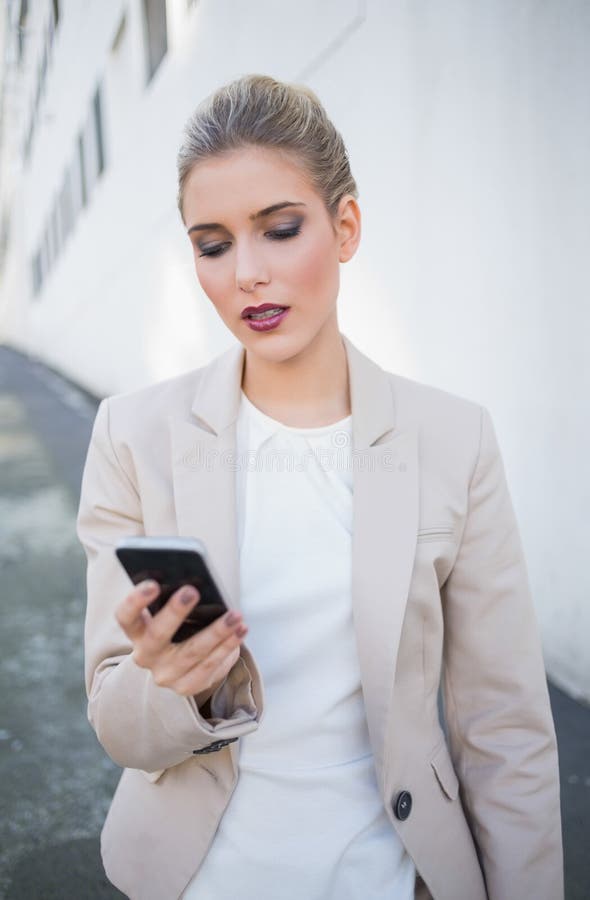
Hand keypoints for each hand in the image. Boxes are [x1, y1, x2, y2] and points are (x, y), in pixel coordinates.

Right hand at [115, 580, 248, 701]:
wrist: (180, 667)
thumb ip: (174, 600)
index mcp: (136, 632)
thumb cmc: (178, 628)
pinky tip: (241, 630)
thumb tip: (198, 582)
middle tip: (192, 591)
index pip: (126, 617)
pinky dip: (228, 646)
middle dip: (175, 612)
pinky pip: (210, 666)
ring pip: (192, 652)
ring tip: (234, 615)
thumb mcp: (169, 615)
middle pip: (157, 635)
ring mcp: (166, 675)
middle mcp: (146, 656)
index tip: (153, 584)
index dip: (135, 601)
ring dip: (216, 631)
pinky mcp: (187, 686)